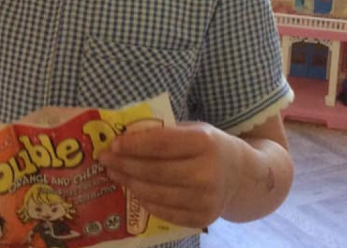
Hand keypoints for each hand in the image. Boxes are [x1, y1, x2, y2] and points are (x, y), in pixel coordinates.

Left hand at [98, 122, 243, 228]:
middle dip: (125, 165)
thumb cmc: (209, 146)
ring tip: (115, 174)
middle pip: (155, 171)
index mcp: (205, 142)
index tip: (113, 145)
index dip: (134, 145)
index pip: (161, 144)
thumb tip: (124, 138)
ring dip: (130, 183)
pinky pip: (165, 212)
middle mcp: (207, 172)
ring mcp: (206, 199)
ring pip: (156, 193)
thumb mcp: (193, 129)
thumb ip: (164, 133)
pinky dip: (145, 201)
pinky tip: (134, 190)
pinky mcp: (202, 218)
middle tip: (105, 160)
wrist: (241, 175)